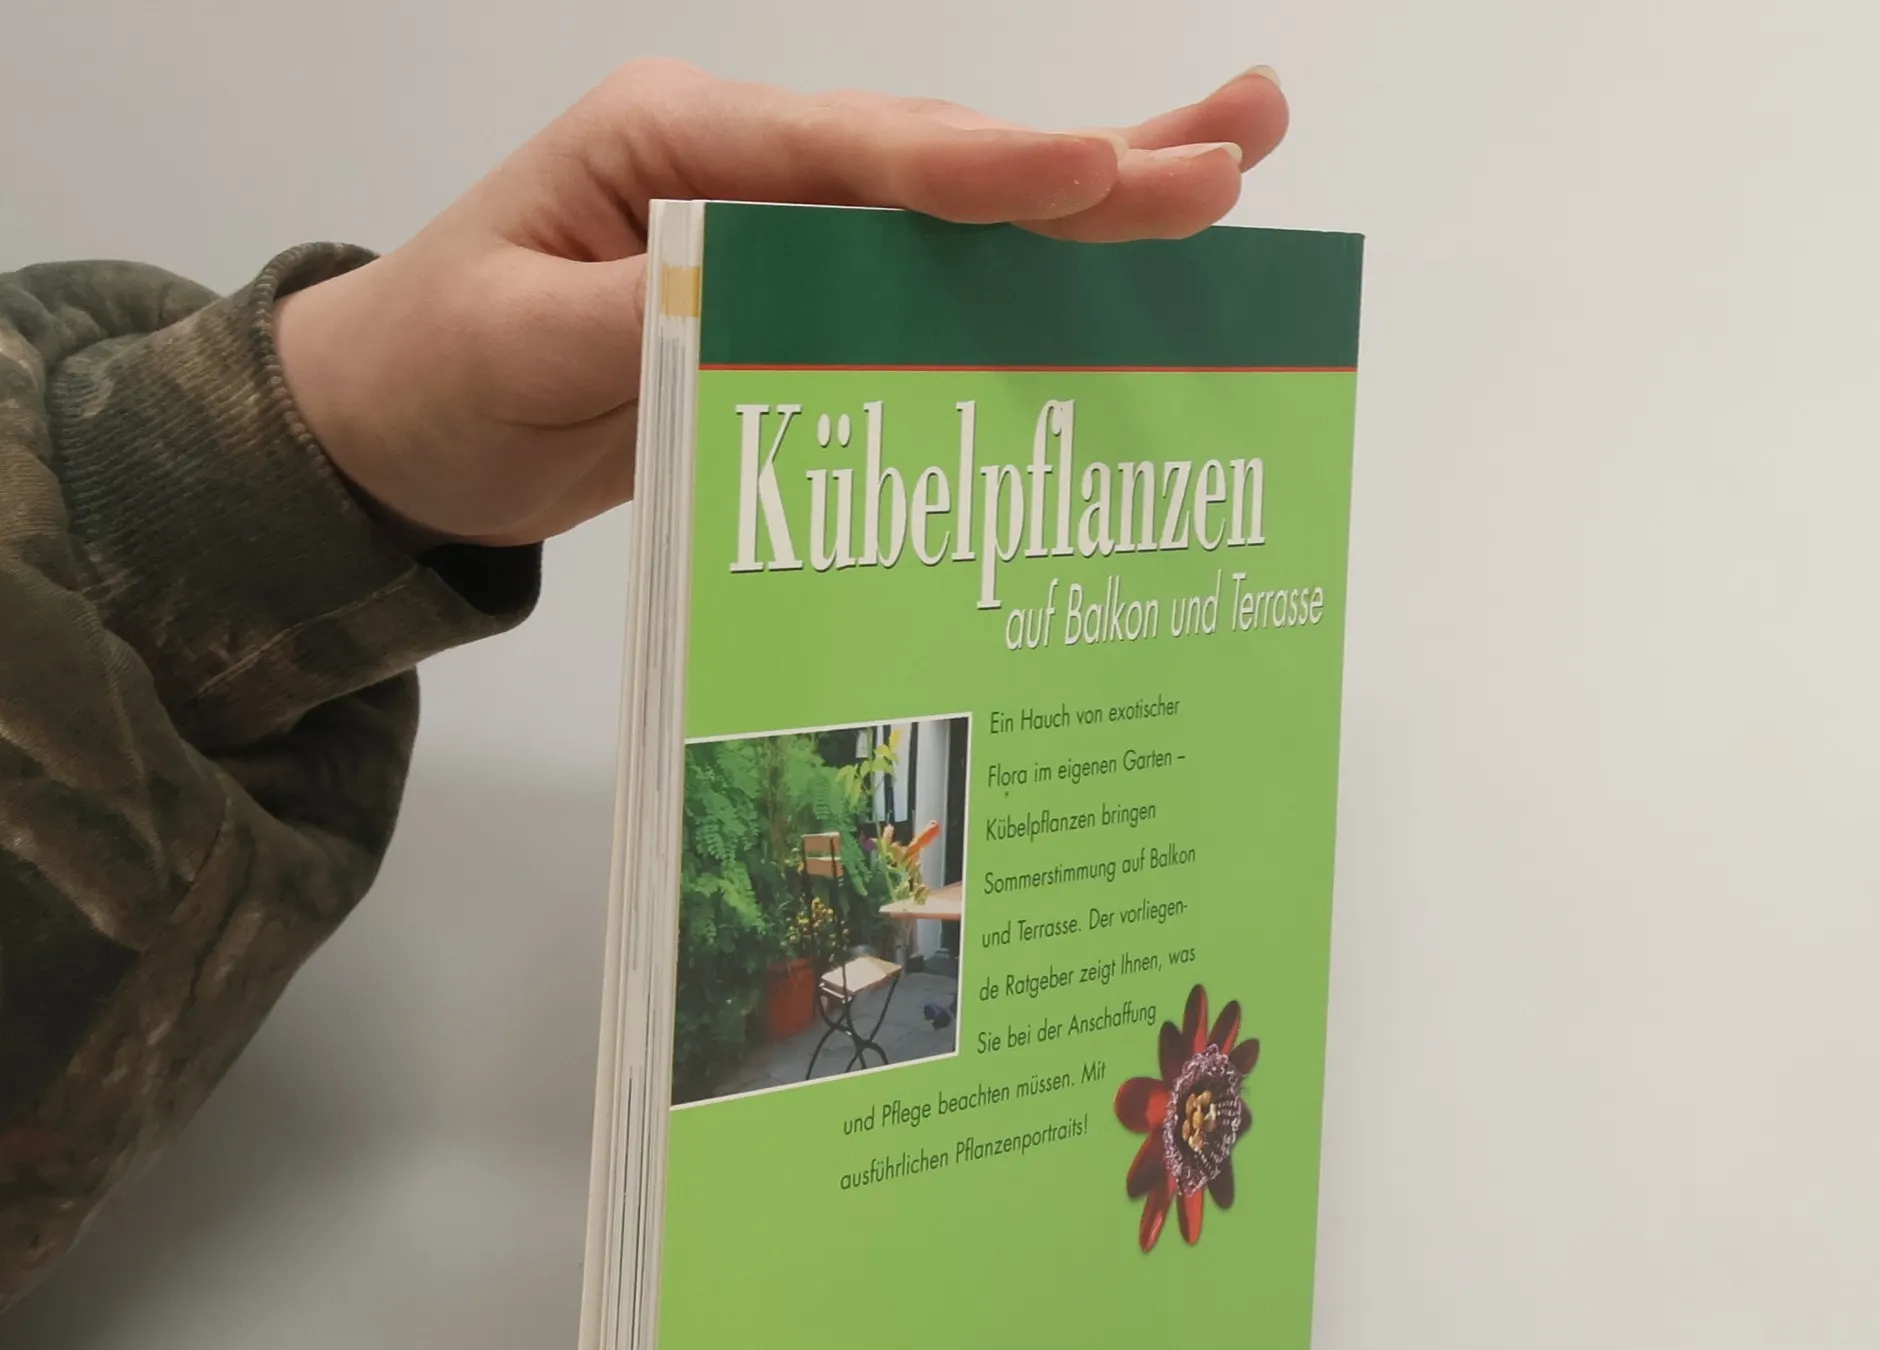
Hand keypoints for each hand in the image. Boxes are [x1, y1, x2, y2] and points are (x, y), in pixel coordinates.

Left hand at [275, 61, 1289, 548]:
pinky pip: (921, 284)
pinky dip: (1016, 276)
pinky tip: (1104, 263)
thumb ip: (647, 316)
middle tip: (1233, 154)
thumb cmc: (435, 369)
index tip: (1096, 174)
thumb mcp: (518, 340)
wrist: (399, 429)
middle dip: (1087, 167)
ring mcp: (778, 233)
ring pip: (951, 211)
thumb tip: (771, 304)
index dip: (980, 174)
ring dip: (1090, 197)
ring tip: (1228, 166)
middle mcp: (745, 169)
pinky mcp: (792, 305)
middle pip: (936, 164)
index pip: (851, 155)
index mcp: (676, 142)